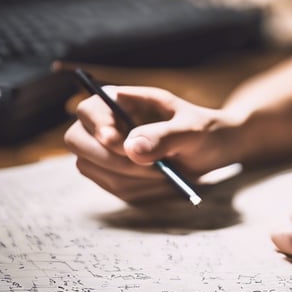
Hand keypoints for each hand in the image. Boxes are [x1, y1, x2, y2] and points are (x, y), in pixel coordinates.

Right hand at [64, 85, 239, 203]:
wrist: (214, 150)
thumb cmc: (204, 130)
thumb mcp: (192, 130)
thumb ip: (164, 136)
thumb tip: (130, 149)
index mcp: (124, 101)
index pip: (88, 109)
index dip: (95, 125)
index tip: (117, 142)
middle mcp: (108, 124)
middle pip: (77, 141)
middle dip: (109, 158)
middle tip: (148, 166)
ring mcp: (106, 151)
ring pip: (92, 168)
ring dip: (128, 177)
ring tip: (165, 172)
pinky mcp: (114, 175)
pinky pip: (111, 188)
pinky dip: (137, 190)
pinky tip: (163, 181)